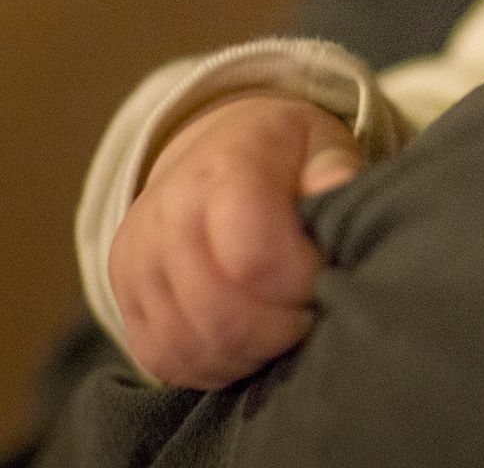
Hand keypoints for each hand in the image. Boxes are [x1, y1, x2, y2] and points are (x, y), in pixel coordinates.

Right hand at [108, 93, 362, 389]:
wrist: (210, 153)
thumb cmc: (282, 155)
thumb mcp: (320, 139)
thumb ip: (334, 167)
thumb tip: (336, 190)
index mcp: (223, 170)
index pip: (255, 255)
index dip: (301, 282)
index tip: (325, 275)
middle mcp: (167, 214)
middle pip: (220, 311)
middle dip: (278, 328)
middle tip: (308, 314)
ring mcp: (136, 260)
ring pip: (189, 343)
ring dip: (248, 352)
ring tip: (282, 329)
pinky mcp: (123, 297)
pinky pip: (162, 358)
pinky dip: (211, 366)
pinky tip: (247, 345)